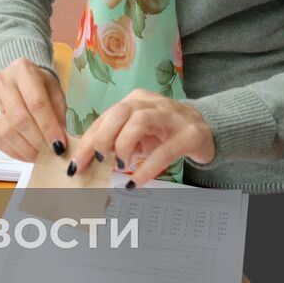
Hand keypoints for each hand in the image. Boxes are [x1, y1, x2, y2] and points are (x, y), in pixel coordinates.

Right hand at [0, 58, 68, 162]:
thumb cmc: (39, 86)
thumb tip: (59, 140)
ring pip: (4, 130)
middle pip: (19, 118)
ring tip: (38, 156)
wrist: (17, 78)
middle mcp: (1, 80)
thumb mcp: (55, 91)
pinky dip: (10, 151)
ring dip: (24, 148)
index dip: (49, 127)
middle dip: (37, 141)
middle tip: (50, 153)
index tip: (59, 145)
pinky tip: (24, 154)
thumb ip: (58, 113)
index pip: (36, 102)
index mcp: (22, 69)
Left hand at [69, 89, 215, 186]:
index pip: (105, 118)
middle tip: (99, 160)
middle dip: (102, 137)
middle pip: (119, 112)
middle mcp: (151, 103)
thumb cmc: (166, 132)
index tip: (74, 164)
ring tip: (121, 164)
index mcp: (134, 100)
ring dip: (124, 144)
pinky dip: (146, 168)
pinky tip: (136, 182)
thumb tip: (92, 157)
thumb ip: (118, 139)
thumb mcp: (139, 132)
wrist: (209, 129)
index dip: (87, 141)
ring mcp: (171, 117)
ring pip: (139, 121)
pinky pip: (164, 151)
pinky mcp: (189, 135)